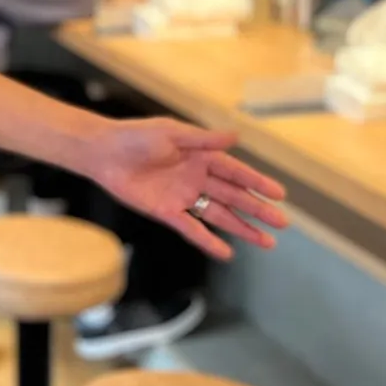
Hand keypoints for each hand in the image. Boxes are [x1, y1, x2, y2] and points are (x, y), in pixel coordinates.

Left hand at [85, 118, 288, 260]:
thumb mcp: (171, 132)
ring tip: (266, 241)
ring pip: (219, 215)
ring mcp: (183, 197)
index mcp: (200, 155)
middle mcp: (196, 177)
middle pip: (233, 196)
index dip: (257, 183)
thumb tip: (236, 136)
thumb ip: (203, 139)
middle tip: (282, 223)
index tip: (279, 195)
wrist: (103, 153)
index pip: (235, 171)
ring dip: (242, 228)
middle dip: (257, 209)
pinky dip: (209, 241)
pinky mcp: (166, 212)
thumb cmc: (135, 137)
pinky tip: (227, 253)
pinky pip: (192, 229)